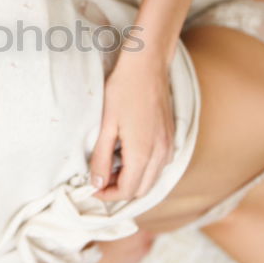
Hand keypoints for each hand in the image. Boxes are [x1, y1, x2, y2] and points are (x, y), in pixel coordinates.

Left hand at [89, 52, 174, 201]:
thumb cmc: (123, 91)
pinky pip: (160, 166)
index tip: (92, 188)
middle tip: (100, 179)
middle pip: (142, 190)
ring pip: (152, 180)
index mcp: (143, 153)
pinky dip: (144, 170)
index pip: (127, 191)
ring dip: (133, 181)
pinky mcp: (171, 138)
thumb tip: (96, 184)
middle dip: (120, 190)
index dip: (108, 195)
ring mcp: (169, 146)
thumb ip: (100, 158)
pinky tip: (127, 155)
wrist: (147, 67)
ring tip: (111, 167)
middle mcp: (161, 154)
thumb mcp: (106, 125)